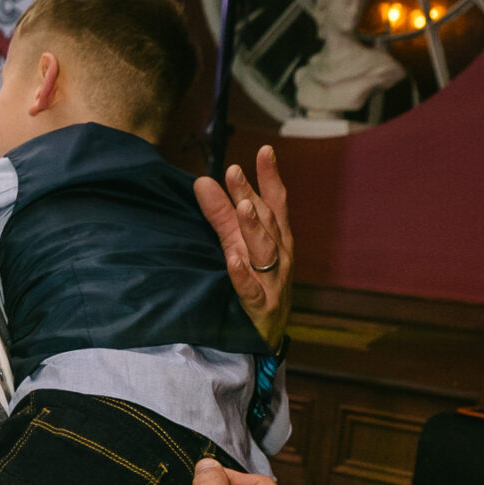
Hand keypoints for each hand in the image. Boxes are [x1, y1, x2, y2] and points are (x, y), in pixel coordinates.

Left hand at [194, 145, 293, 346]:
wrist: (267, 334)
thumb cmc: (256, 281)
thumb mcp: (237, 244)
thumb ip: (221, 215)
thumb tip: (203, 181)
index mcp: (277, 238)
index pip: (276, 203)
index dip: (270, 177)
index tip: (264, 150)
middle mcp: (280, 255)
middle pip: (267, 222)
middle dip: (252, 195)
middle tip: (234, 172)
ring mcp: (273, 281)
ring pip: (265, 252)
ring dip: (253, 228)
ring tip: (243, 208)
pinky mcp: (261, 307)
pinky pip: (251, 290)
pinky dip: (243, 275)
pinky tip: (233, 261)